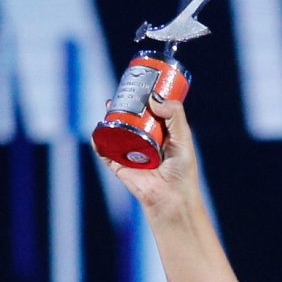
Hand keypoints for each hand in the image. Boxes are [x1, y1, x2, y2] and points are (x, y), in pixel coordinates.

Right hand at [105, 94, 200, 221]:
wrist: (172, 198)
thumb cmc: (182, 171)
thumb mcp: (184, 137)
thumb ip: (175, 115)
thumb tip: (153, 97)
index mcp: (160, 136)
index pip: (149, 113)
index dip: (144, 99)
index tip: (140, 83)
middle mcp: (144, 143)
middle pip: (130, 119)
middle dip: (124, 104)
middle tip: (122, 90)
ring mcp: (130, 154)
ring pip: (116, 131)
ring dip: (109, 117)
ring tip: (110, 103)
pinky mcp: (118, 165)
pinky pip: (104, 150)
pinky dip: (98, 140)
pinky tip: (97, 129)